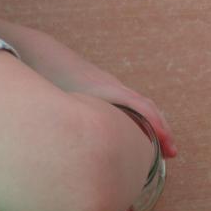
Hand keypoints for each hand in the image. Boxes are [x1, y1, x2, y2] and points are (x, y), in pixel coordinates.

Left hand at [15, 28, 176, 157]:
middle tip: (171, 152)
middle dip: (160, 129)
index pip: (142, 108)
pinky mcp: (99, 85)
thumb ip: (73, 125)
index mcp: (108, 90)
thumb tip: (82, 158)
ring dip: (150, 123)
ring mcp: (107, 84)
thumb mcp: (64, 102)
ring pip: (137, 103)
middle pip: (146, 106)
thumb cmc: (50, 78)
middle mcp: (112, 86)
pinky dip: (136, 115)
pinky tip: (130, 130)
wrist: (39, 52)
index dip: (157, 127)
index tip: (168, 147)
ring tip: (157, 145)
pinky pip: (126, 101)